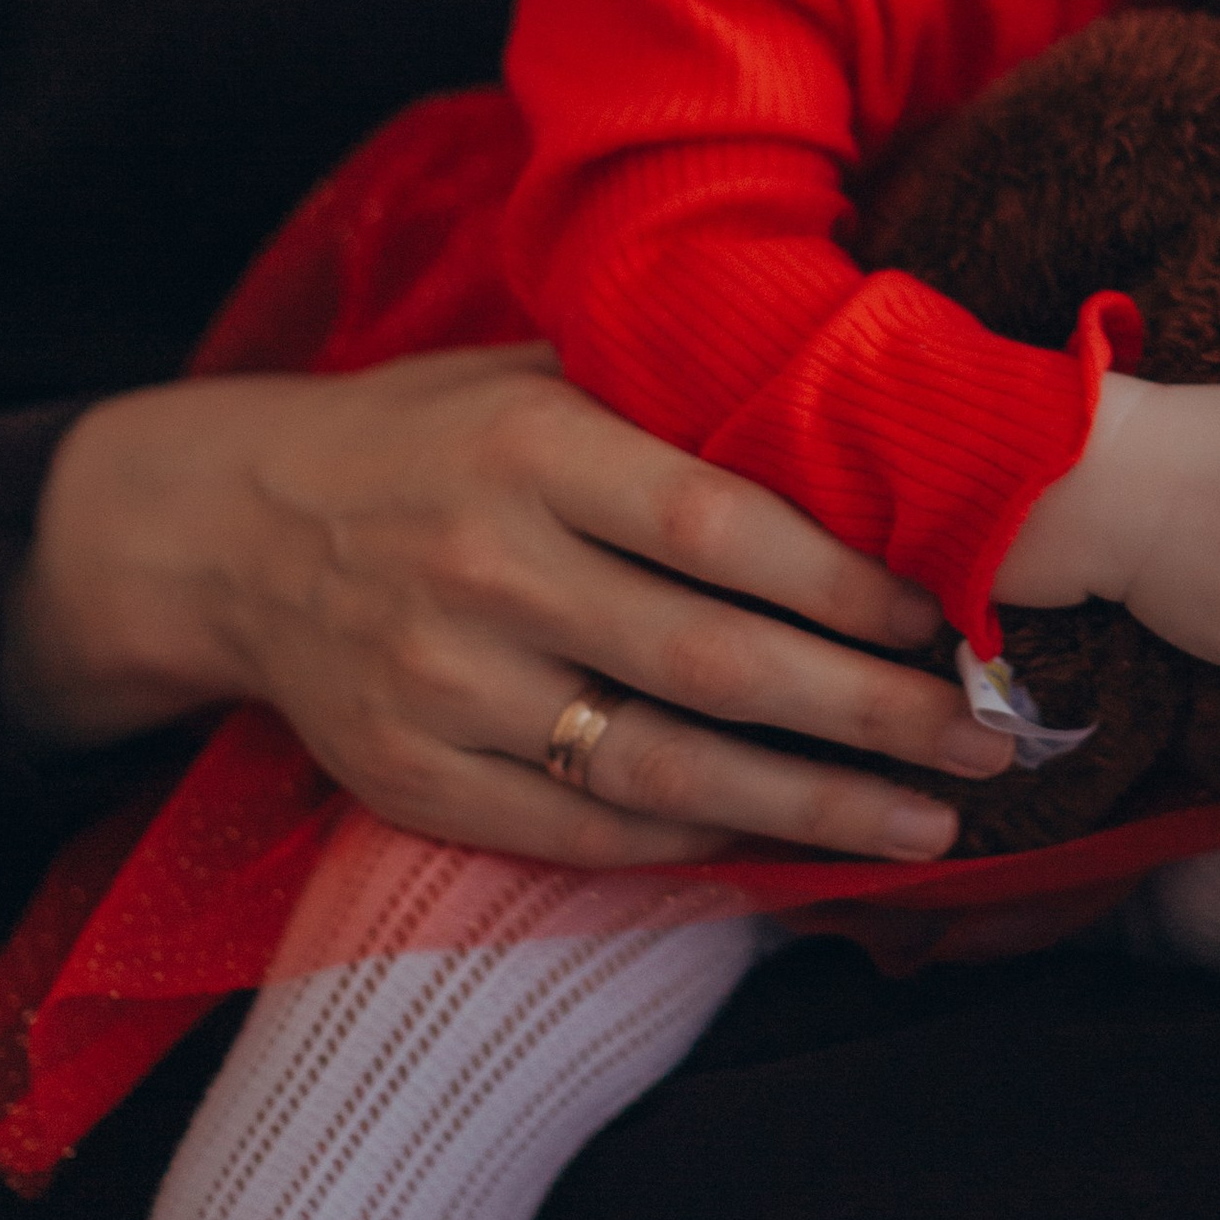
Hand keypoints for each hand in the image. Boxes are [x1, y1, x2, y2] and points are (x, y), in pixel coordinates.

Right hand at [3, 351, 1011, 868]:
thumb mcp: (538, 374)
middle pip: (716, 664)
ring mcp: (444, 688)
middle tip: (991, 743)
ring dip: (814, 808)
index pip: (722, 525)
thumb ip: (677, 405)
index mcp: (532, 450)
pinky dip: (699, 844)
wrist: (229, 529)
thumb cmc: (431, 437)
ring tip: (929, 827)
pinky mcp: (413, 780)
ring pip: (663, 771)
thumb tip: (876, 431)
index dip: (848, 583)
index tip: (953, 619)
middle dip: (872, 713)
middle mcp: (487, 569)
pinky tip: (793, 844)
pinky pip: (585, 832)